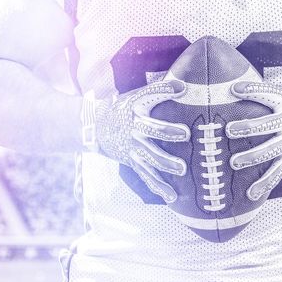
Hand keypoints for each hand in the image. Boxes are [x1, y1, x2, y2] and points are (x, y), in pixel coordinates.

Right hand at [88, 80, 189, 202]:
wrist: (96, 128)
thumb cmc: (124, 108)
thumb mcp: (136, 96)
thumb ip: (158, 90)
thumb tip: (184, 84)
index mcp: (136, 108)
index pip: (150, 95)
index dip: (164, 90)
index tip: (181, 88)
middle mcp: (135, 128)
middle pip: (152, 130)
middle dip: (168, 132)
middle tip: (184, 134)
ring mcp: (133, 147)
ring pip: (150, 156)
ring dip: (166, 162)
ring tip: (182, 169)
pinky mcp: (133, 162)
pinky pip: (147, 176)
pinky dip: (159, 187)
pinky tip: (172, 196)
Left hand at [225, 81, 281, 200]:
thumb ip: (267, 93)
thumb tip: (235, 86)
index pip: (268, 94)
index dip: (252, 91)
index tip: (235, 89)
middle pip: (264, 126)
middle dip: (246, 128)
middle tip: (229, 131)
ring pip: (269, 151)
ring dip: (251, 157)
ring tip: (234, 163)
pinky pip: (278, 172)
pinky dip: (265, 183)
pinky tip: (251, 193)